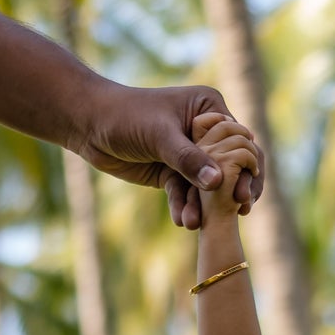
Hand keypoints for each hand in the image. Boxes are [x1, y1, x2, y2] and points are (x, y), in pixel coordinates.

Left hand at [77, 80, 265, 227]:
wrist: (87, 124)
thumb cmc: (125, 115)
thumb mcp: (160, 135)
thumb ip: (188, 159)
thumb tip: (218, 182)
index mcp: (210, 110)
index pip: (240, 143)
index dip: (247, 170)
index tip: (243, 195)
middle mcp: (205, 132)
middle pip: (230, 167)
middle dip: (229, 193)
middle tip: (236, 214)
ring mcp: (190, 154)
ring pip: (207, 185)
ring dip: (204, 206)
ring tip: (195, 224)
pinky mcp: (173, 172)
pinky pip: (186, 193)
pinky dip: (185, 207)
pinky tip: (183, 221)